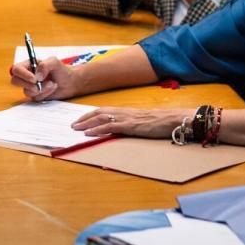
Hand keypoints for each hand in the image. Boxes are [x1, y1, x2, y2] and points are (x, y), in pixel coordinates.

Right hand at [10, 57, 85, 101]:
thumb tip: (36, 77)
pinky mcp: (35, 96)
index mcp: (28, 65)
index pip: (16, 69)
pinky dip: (45, 94)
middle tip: (38, 85)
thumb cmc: (61, 70)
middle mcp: (26, 76)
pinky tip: (52, 89)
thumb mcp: (54, 62)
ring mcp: (30, 87)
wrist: (69, 82)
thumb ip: (45, 65)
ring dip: (41, 89)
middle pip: (15, 81)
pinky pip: (35, 98)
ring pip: (27, 91)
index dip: (22, 74)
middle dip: (27, 84)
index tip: (34, 79)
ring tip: (52, 84)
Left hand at [72, 106, 187, 138]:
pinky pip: (110, 127)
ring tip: (76, 129)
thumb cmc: (158, 122)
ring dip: (87, 123)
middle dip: (84, 118)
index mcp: (125, 111)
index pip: (103, 110)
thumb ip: (129, 123)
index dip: (90, 114)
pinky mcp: (129, 126)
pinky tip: (89, 133)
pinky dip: (97, 130)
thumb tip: (120, 129)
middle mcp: (123, 112)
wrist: (170, 119)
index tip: (80, 119)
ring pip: (101, 119)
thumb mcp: (141, 121)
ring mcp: (126, 118)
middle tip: (73, 124)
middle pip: (99, 113)